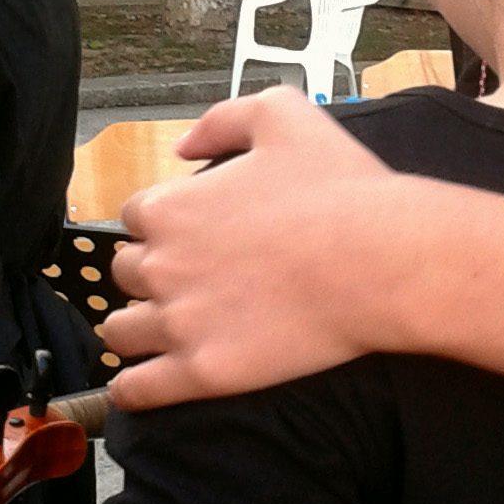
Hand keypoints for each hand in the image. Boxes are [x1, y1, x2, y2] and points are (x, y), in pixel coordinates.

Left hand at [103, 90, 397, 408]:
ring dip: (135, 328)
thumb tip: (182, 147)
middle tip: (189, 280)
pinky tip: (139, 385)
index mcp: (171, 207)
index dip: (163, 223)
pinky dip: (131, 389)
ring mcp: (179, 323)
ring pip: (121, 331)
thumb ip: (221, 120)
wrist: (382, 261)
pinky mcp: (203, 372)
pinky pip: (138, 389)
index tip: (191, 233)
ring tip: (158, 332)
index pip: (136, 216)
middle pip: (126, 272)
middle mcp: (162, 265)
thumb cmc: (340, 188)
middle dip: (150, 274)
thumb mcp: (282, 114)